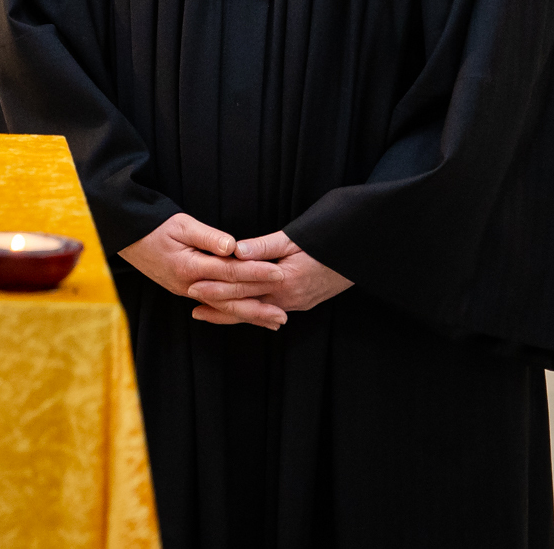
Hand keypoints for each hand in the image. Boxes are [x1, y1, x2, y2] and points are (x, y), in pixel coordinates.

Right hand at [118, 214, 288, 328]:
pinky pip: (215, 306)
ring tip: (274, 321)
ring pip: (223, 307)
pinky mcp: (186, 291)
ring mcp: (186, 291)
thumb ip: (208, 237)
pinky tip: (250, 316)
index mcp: (189, 266)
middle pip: (229, 296)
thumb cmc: (155, 226)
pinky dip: (233, 313)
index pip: (229, 271)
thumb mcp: (181, 224)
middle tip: (284, 311)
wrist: (128, 237)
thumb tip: (233, 246)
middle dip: (258, 303)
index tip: (278, 272)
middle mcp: (188, 285)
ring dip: (250, 315)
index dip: (255, 272)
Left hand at [190, 229, 352, 328]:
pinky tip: (243, 314)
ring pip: (258, 312)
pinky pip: (272, 312)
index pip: (242, 286)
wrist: (361, 253)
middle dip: (218, 306)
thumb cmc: (328, 239)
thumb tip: (235, 251)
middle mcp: (289, 298)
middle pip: (247, 304)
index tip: (194, 286)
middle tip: (192, 305)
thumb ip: (264, 246)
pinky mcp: (304, 302)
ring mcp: (297, 303)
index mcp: (284, 281)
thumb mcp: (295, 238)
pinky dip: (254, 313)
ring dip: (233, 313)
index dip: (216, 287)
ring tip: (209, 314)